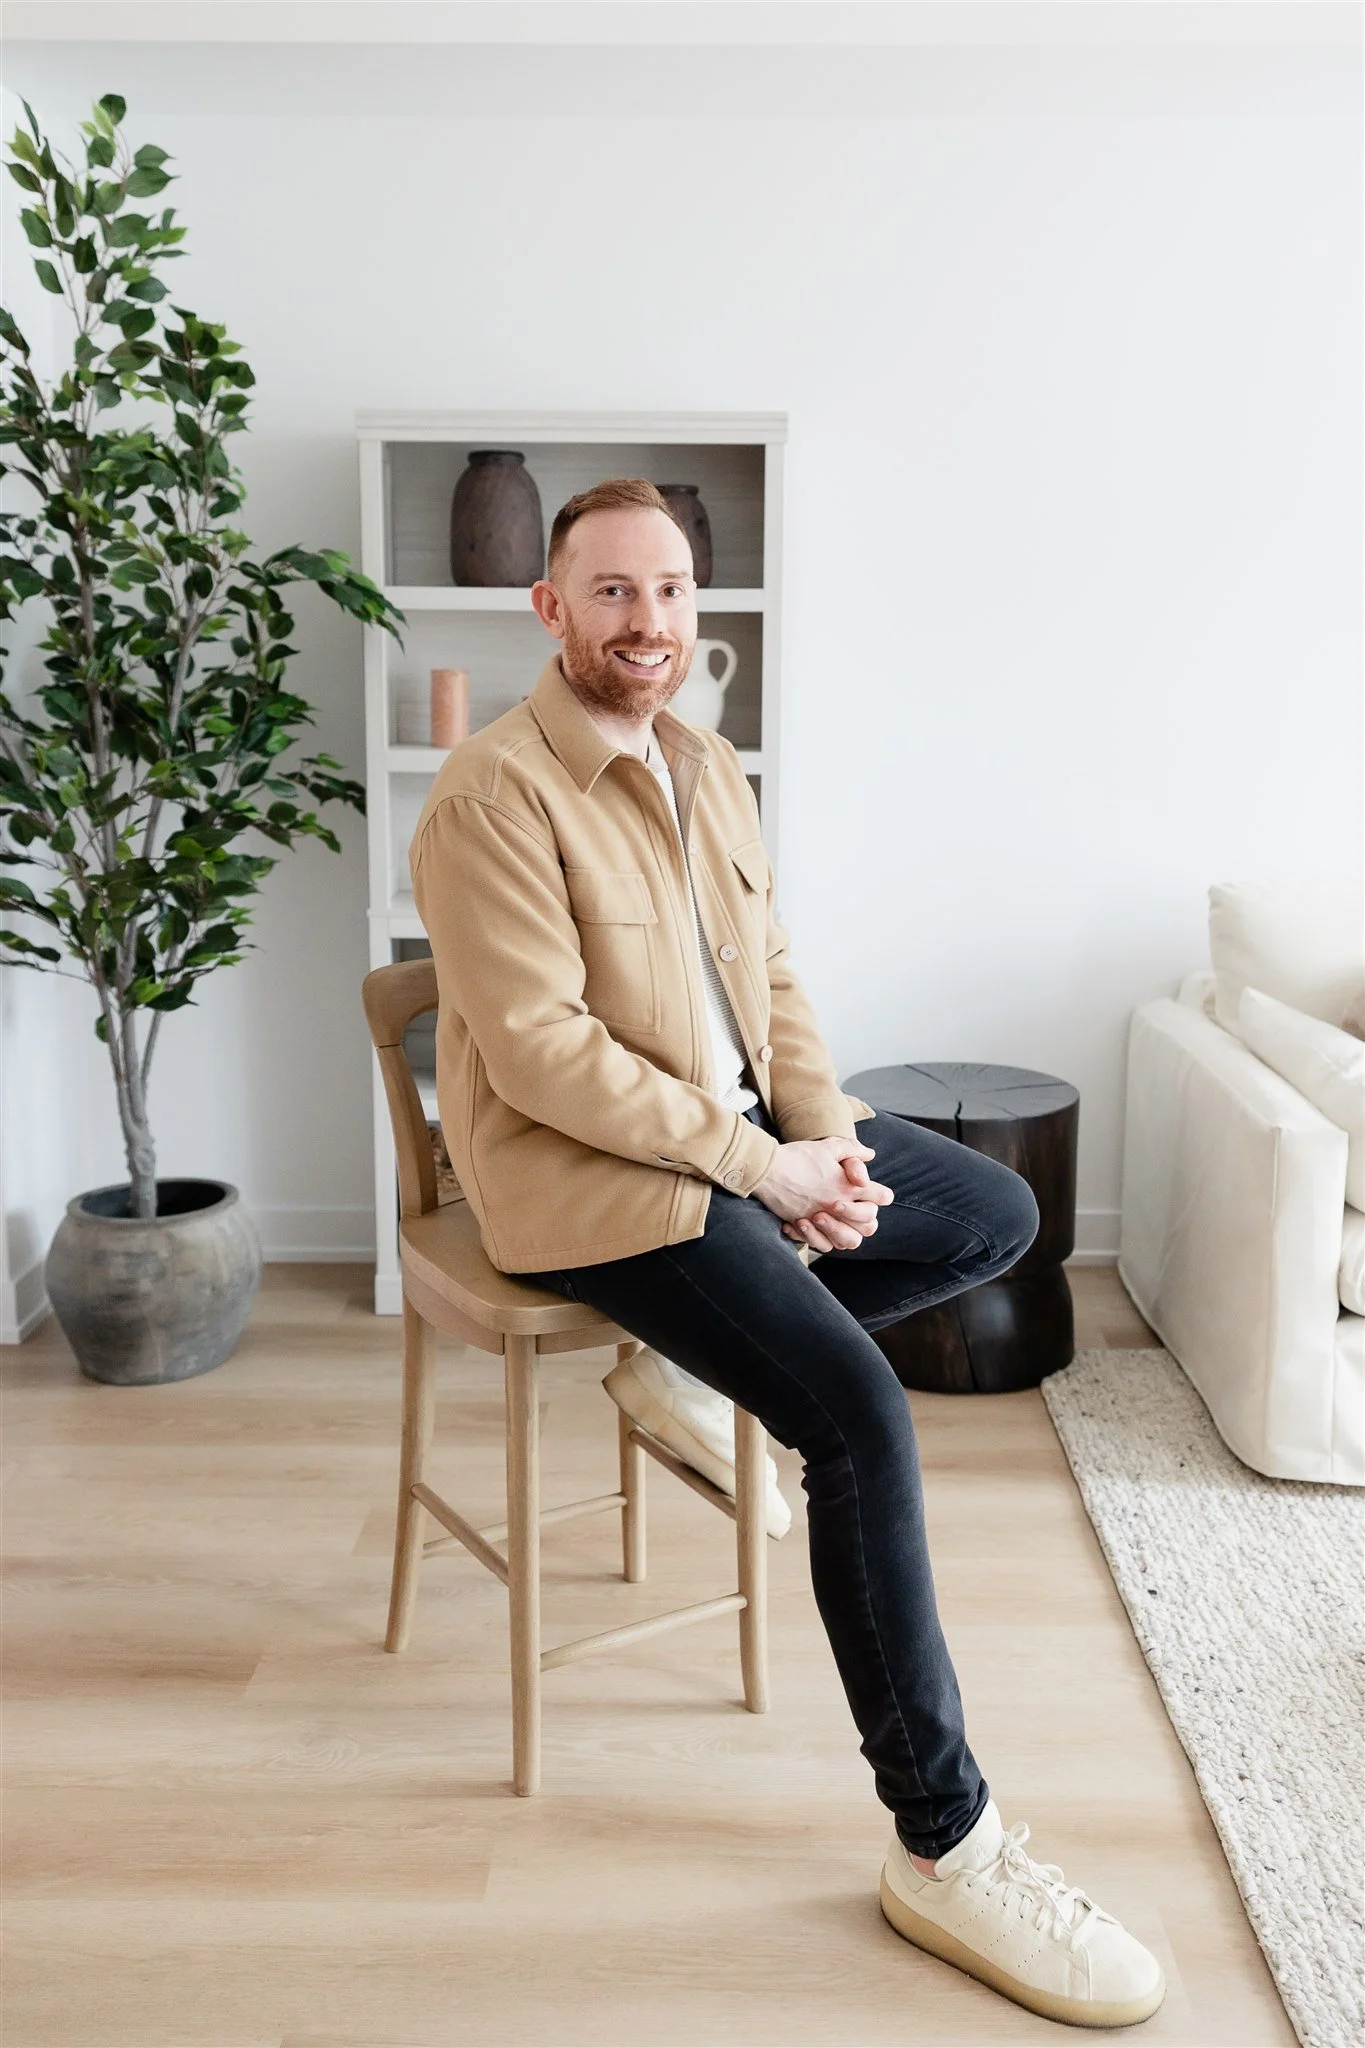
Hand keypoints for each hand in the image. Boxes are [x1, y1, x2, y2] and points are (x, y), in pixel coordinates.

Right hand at [751, 1137, 893, 1252]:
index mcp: (849, 1186)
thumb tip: (870, 1155)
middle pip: (870, 1224)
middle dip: (867, 1217)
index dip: (881, 1194)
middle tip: (852, 1206)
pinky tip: (815, 1226)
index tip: (875, 1192)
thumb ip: (852, 1150)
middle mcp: (839, 1206)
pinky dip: (823, 1239)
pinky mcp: (805, 1227)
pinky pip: (823, 1245)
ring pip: (849, 1241)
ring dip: (846, 1232)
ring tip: (835, 1220)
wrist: (767, 1169)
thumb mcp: (828, 1146)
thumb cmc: (798, 1156)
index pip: (882, 1197)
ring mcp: (822, 1220)